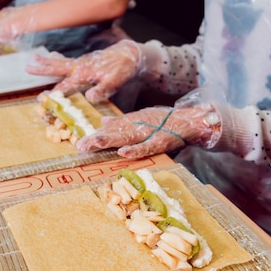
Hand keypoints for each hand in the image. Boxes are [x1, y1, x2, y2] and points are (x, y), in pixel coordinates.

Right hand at [25, 39, 140, 103]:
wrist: (129, 54)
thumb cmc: (123, 69)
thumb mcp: (115, 82)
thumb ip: (103, 89)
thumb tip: (89, 97)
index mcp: (85, 73)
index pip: (65, 85)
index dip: (53, 93)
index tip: (41, 98)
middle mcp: (80, 66)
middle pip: (57, 68)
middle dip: (42, 69)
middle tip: (27, 68)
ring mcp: (82, 62)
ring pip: (60, 62)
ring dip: (47, 61)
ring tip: (33, 58)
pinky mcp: (85, 61)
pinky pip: (67, 60)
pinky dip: (58, 58)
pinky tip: (52, 55)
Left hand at [77, 105, 216, 157]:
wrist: (191, 120)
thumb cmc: (165, 121)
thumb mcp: (141, 118)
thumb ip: (122, 121)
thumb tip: (102, 121)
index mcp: (132, 122)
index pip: (111, 130)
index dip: (96, 136)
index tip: (79, 143)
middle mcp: (138, 126)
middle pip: (115, 134)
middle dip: (97, 140)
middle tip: (80, 146)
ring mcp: (149, 134)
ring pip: (127, 138)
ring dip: (110, 141)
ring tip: (94, 144)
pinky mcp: (161, 142)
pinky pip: (147, 147)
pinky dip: (136, 150)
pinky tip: (123, 153)